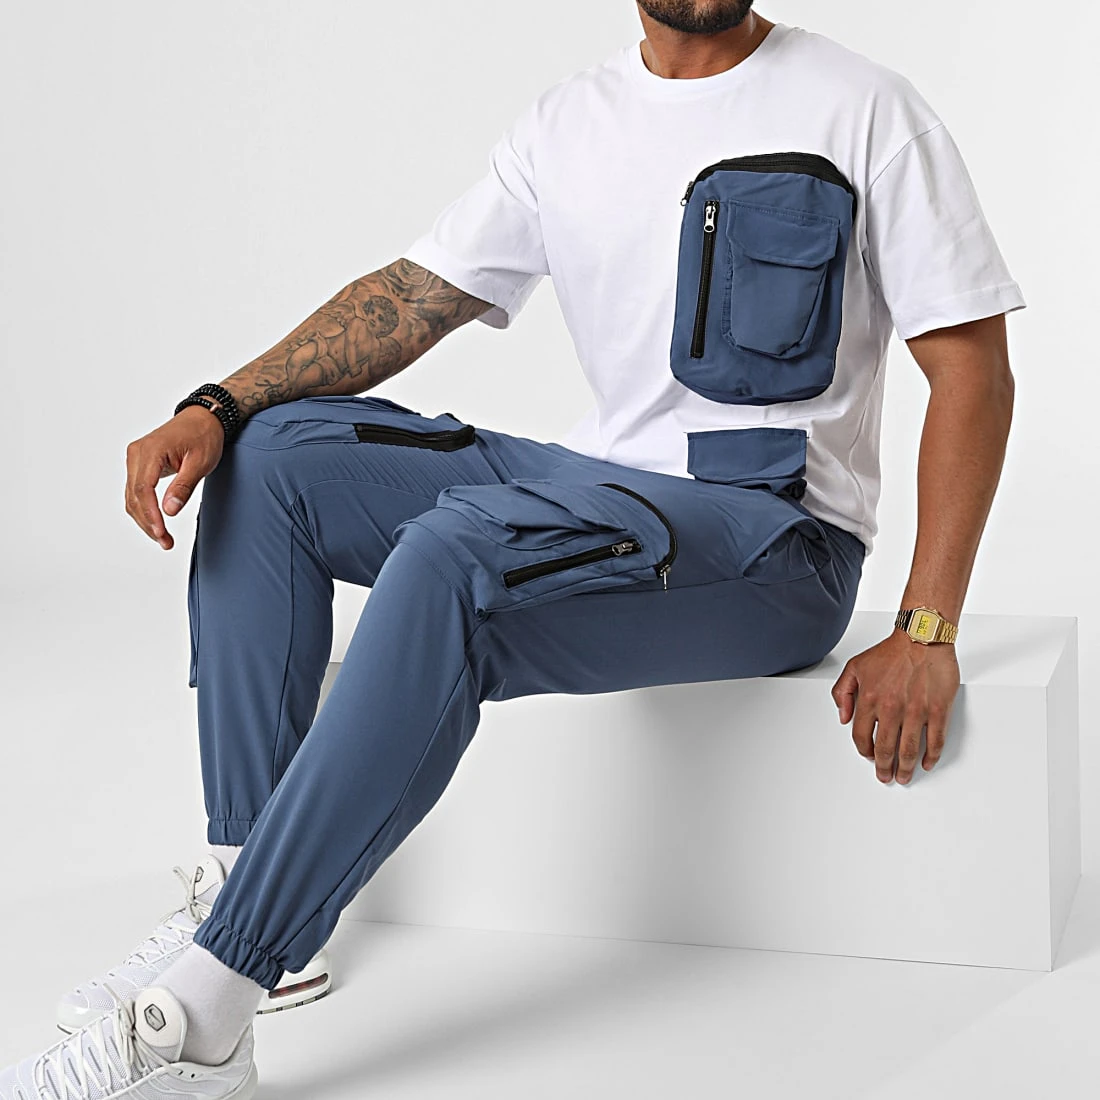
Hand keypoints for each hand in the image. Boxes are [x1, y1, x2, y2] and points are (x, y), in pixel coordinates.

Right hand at [125, 407, 224, 549]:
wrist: (203, 418)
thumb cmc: (204, 436)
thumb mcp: (200, 462)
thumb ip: (184, 486)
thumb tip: (169, 510)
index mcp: (150, 451)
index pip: (143, 489)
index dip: (150, 515)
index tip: (161, 533)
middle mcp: (137, 454)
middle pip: (134, 496)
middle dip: (148, 523)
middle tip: (166, 543)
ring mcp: (135, 458)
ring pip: (132, 497)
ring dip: (145, 520)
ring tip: (163, 539)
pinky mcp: (140, 463)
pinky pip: (136, 491)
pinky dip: (144, 509)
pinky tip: (156, 524)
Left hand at [830, 630, 959, 784]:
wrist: (921, 638)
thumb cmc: (891, 652)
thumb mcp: (855, 667)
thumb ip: (842, 693)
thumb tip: (843, 717)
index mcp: (870, 700)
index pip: (861, 736)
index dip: (863, 750)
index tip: (868, 756)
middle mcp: (891, 709)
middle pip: (884, 749)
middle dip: (883, 767)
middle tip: (885, 776)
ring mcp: (916, 711)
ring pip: (908, 750)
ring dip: (905, 767)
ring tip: (903, 776)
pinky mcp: (938, 711)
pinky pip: (935, 741)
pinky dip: (931, 756)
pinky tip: (926, 763)